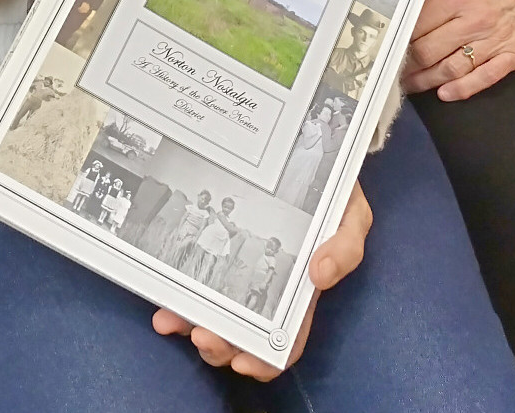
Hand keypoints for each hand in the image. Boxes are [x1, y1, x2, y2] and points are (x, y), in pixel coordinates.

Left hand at [151, 182, 371, 379]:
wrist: (309, 152)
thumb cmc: (331, 192)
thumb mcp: (351, 214)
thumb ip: (345, 245)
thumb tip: (320, 275)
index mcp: (300, 290)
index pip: (286, 340)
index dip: (266, 360)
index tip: (245, 362)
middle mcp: (266, 288)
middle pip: (242, 335)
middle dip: (220, 344)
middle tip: (204, 335)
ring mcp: (236, 270)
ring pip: (211, 313)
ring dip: (191, 325)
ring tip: (176, 320)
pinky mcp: (212, 249)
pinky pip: (190, 280)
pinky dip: (175, 297)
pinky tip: (163, 302)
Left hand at [401, 0, 514, 99]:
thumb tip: (409, 3)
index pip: (419, 25)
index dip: (401, 40)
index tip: (391, 47)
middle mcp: (473, 21)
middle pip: (429, 50)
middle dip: (408, 65)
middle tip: (397, 71)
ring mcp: (493, 41)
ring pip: (452, 68)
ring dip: (427, 81)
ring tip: (413, 85)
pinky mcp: (511, 56)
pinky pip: (484, 77)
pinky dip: (463, 89)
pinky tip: (445, 93)